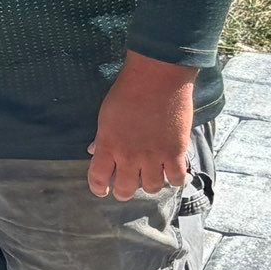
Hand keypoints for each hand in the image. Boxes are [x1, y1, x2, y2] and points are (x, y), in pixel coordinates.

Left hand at [89, 51, 196, 198]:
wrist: (157, 77)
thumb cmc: (128, 92)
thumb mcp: (106, 115)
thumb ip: (102, 138)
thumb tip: (93, 151)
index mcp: (108, 146)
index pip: (98, 179)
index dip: (99, 189)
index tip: (103, 190)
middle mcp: (129, 156)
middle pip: (125, 190)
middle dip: (124, 192)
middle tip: (128, 186)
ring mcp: (153, 156)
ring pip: (152, 188)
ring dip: (150, 184)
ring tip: (152, 175)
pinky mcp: (175, 152)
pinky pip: (177, 179)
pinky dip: (175, 179)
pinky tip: (173, 172)